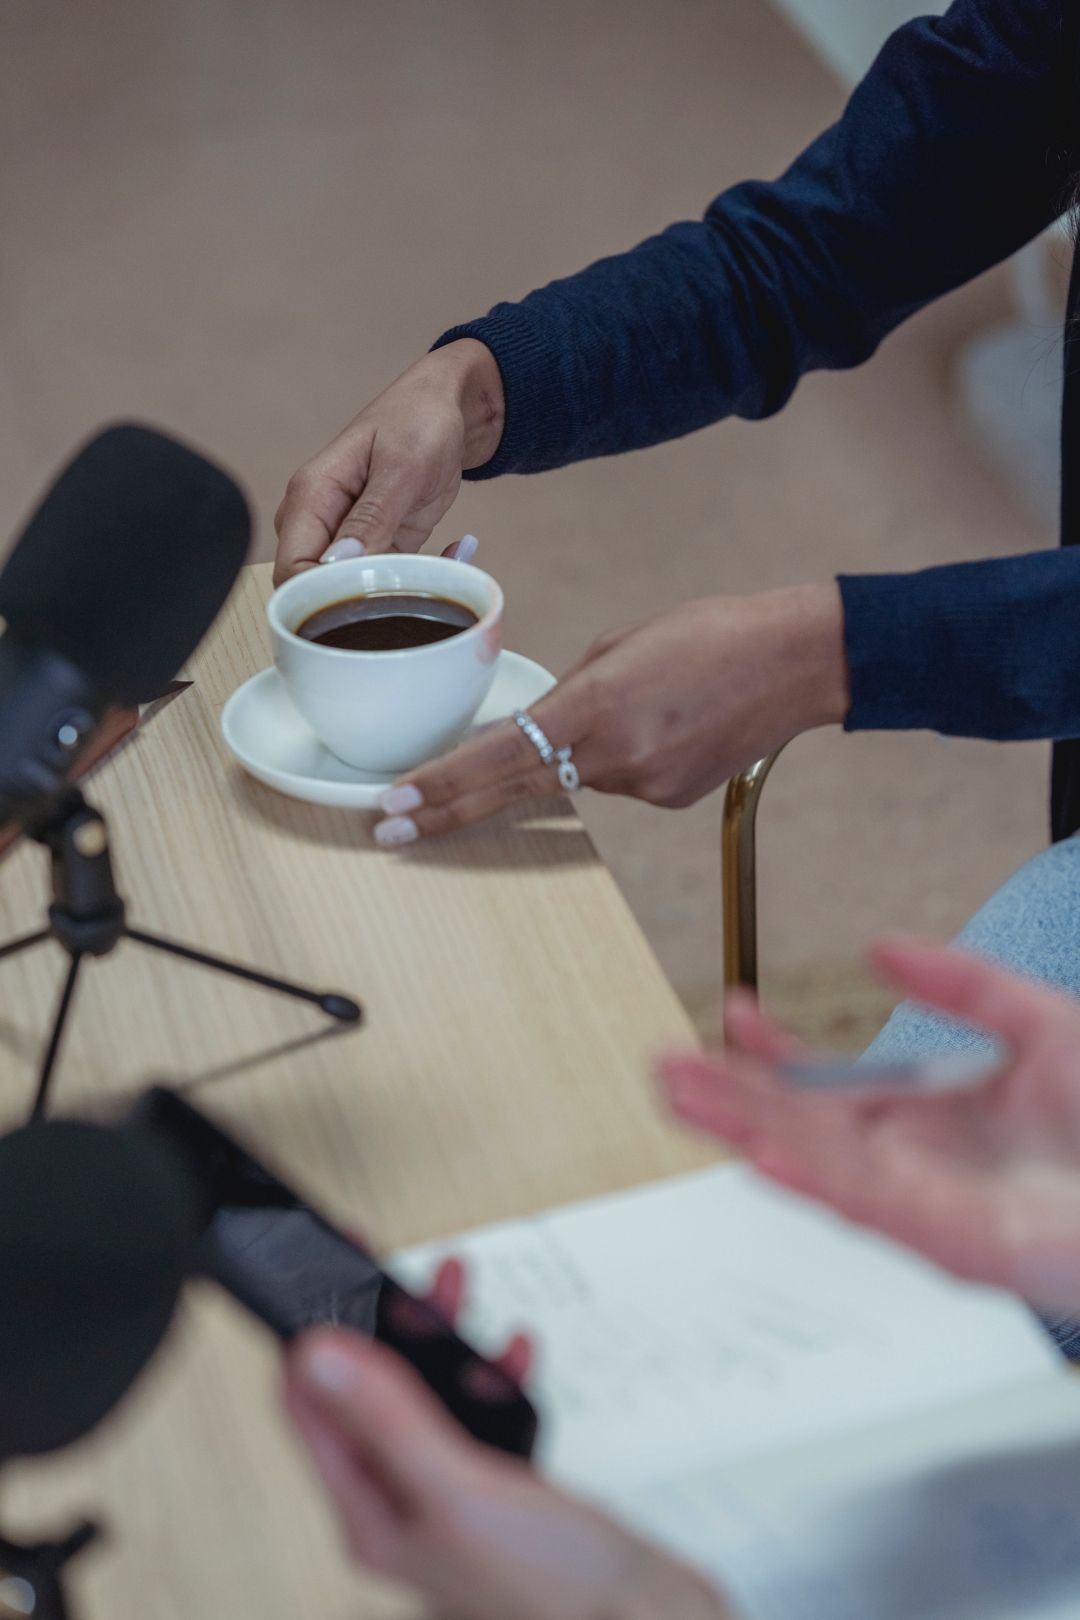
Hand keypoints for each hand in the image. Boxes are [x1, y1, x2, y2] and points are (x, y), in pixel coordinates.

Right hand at [273, 340, 504, 582]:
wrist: (446, 409)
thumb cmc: (418, 421)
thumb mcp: (401, 467)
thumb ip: (371, 518)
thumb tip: (338, 563)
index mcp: (311, 496)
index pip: (291, 570)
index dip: (322, 597)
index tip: (371, 597)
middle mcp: (319, 521)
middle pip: (316, 588)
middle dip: (364, 600)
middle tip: (416, 584)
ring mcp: (346, 536)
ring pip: (354, 590)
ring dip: (400, 588)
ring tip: (447, 562)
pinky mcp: (377, 546)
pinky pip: (386, 580)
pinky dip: (421, 577)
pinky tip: (457, 551)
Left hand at [285, 1262, 729, 1619]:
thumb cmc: (553, 1593)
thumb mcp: (458, 1487)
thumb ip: (388, 1417)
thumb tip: (320, 1355)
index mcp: (374, 1514)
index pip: (311, 1411)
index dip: (310, 1340)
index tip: (318, 1278)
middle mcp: (406, 1505)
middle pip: (369, 1393)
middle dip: (383, 1323)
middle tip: (392, 1270)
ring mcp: (455, 1497)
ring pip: (426, 1394)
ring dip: (439, 1337)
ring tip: (453, 1288)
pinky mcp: (503, 1490)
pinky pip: (481, 1412)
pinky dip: (494, 1371)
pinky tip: (511, 1353)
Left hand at [374, 584, 847, 844]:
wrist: (797, 662)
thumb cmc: (711, 633)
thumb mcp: (619, 645)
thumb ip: (568, 693)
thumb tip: (534, 729)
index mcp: (594, 705)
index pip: (495, 757)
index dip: (438, 785)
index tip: (393, 805)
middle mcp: (614, 756)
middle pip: (510, 790)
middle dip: (446, 809)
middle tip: (390, 826)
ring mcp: (645, 785)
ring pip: (576, 776)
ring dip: (575, 752)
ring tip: (643, 702)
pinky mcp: (669, 798)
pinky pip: (619, 779)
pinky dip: (621, 755)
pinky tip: (664, 722)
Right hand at [658, 939, 1079, 1312]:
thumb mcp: (1041, 1024)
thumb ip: (964, 985)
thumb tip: (884, 949)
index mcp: (928, 1117)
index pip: (826, 1085)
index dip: (774, 1052)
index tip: (732, 1010)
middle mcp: (915, 1165)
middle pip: (802, 1127)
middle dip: (730, 1098)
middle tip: (666, 1064)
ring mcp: (928, 1206)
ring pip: (818, 1166)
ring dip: (747, 1133)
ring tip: (687, 1100)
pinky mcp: (956, 1242)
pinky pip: (869, 1209)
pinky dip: (812, 1180)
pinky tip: (764, 1153)